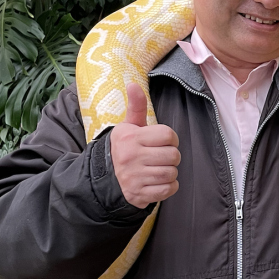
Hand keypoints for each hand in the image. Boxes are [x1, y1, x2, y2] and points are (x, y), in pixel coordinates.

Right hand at [109, 83, 180, 208]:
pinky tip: (158, 181)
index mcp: (131, 138)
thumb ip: (136, 106)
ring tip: (159, 168)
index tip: (162, 142)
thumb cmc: (124, 148)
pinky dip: (168, 187)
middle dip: (171, 156)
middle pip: (173, 155)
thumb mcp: (128, 126)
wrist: (105, 177)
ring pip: (171, 173)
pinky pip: (168, 190)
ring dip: (170, 172)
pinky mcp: (138, 194)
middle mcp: (131, 157)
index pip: (169, 135)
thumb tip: (133, 84)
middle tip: (161, 157)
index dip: (171, 139)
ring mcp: (134, 177)